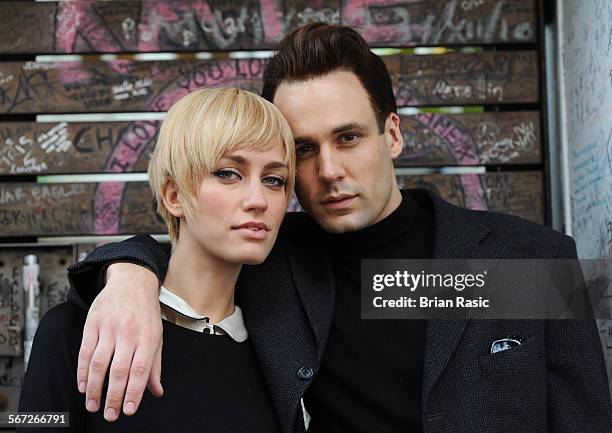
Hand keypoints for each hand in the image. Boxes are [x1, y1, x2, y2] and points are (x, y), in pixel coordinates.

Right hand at [77, 262, 163, 420]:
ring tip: (93, 405)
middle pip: (119, 369)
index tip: (128, 410)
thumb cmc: (146, 313)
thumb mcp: (158, 336)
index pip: (141, 370)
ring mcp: (110, 328)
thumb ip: (155, 365)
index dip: (134, 392)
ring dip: (94, 388)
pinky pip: (85, 352)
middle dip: (113, 396)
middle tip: (110, 415)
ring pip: (99, 363)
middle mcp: (129, 333)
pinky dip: (82, 372)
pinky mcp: (93, 324)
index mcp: (149, 337)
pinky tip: (83, 386)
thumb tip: (156, 391)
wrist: (132, 281)